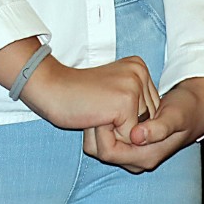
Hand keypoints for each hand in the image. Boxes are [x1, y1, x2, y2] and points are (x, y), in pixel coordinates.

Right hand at [23, 55, 162, 144]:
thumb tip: (150, 134)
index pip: (152, 110)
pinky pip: (130, 137)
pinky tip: (96, 118)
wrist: (50, 89)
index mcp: (138, 67)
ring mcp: (134, 85)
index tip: (103, 104)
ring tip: (97, 114)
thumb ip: (136, 107)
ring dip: (118, 132)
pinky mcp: (125, 101)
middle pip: (150, 120)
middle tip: (99, 111)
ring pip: (141, 130)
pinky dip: (112, 136)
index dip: (128, 118)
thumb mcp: (113, 94)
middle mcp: (140, 72)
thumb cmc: (77, 96)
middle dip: (126, 126)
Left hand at [83, 77, 203, 172]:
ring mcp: (133, 152)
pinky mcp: (129, 143)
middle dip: (96, 128)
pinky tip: (106, 106)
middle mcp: (138, 159)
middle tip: (98, 103)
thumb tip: (136, 136)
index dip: (101, 130)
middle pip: (100, 151)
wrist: (193, 109)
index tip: (102, 107)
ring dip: (98, 125)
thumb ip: (159, 128)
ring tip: (102, 103)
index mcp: (147, 156)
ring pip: (99, 145)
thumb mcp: (175, 116)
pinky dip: (102, 123)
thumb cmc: (185, 110)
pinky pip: (105, 138)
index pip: (108, 152)